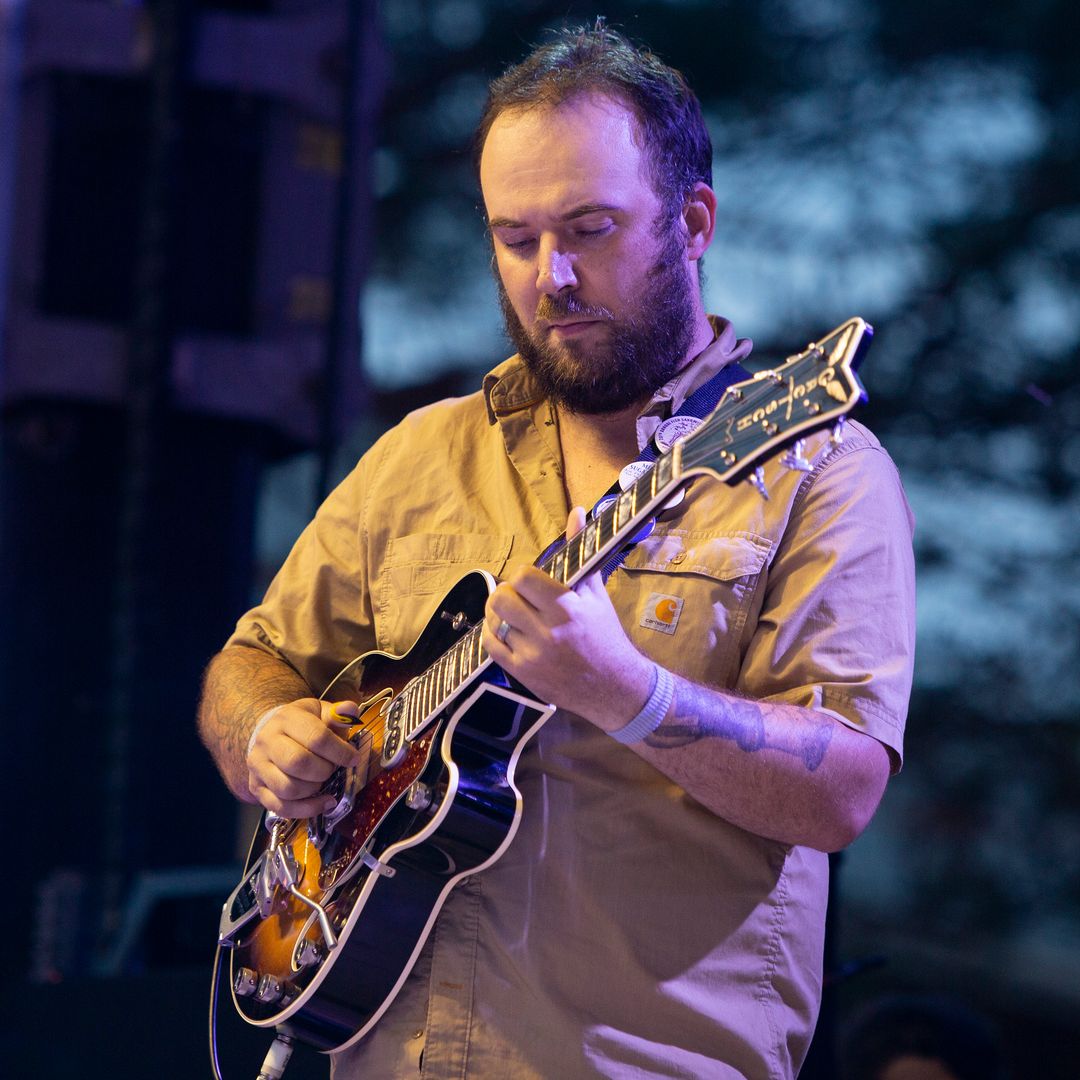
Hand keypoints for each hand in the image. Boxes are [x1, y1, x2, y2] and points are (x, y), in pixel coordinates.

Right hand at [245, 698, 364, 817]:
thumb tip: (350, 709)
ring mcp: (258, 766)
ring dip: (314, 789)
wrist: (269, 734)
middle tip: (333, 768)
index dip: (340, 751)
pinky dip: (307, 809)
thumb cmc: (302, 725)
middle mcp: (267, 741)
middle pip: (299, 763)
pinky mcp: (256, 787)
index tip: (353, 758)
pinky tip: (323, 802)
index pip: (316, 737)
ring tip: (323, 781)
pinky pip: (281, 807)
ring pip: (288, 788)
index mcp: (286, 719)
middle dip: (324, 770)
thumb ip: (337, 715)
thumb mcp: (319, 713)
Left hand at [482, 508, 653, 729]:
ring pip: (495, 622)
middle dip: (507, 593)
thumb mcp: (595, 593)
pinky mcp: (523, 674)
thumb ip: (580, 551)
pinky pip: (490, 647)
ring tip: (513, 614)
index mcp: (568, 608)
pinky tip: (506, 631)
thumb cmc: (606, 635)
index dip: (523, 576)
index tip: (532, 581)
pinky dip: (493, 634)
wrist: (615, 687)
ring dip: (500, 614)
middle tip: (519, 597)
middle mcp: (549, 632)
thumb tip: (577, 511)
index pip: (524, 578)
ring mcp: (533, 655)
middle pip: (502, 598)